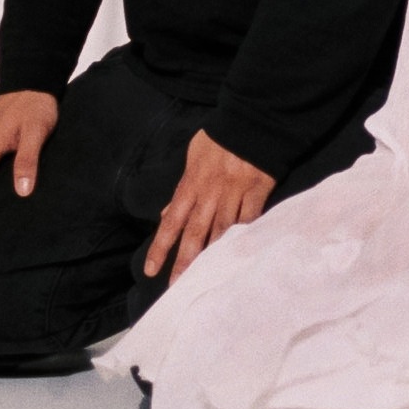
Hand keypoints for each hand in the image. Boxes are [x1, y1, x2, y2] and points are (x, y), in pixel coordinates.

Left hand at [145, 130, 276, 281]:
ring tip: (208, 280)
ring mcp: (235, 194)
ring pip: (222, 232)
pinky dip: (246, 238)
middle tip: (178, 288)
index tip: (151, 270)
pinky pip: (251, 220)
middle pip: (196, 233)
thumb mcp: (193, 157)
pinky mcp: (258, 192)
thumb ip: (181, 188)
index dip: (161, 247)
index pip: (172, 221)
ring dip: (214, 257)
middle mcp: (210, 193)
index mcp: (191, 184)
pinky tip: (241, 256)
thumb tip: (167, 214)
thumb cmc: (219, 138)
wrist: (251, 120)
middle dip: (186, 263)